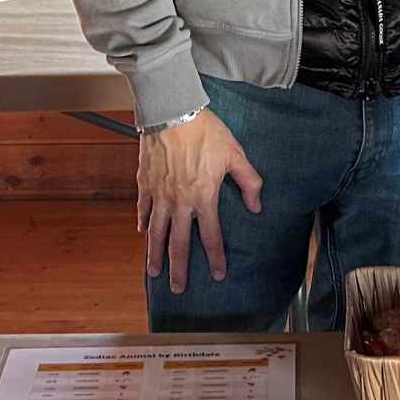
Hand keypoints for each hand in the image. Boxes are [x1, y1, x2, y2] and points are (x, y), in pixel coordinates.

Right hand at [137, 109, 263, 292]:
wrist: (172, 111)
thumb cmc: (205, 131)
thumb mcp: (235, 154)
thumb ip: (248, 182)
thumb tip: (256, 206)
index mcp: (204, 198)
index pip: (211, 237)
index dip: (215, 258)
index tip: (218, 274)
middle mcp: (180, 202)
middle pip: (178, 244)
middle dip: (179, 269)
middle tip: (178, 288)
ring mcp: (159, 194)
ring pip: (156, 232)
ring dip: (155, 254)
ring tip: (154, 272)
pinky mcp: (145, 182)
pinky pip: (143, 208)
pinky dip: (143, 222)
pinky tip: (143, 233)